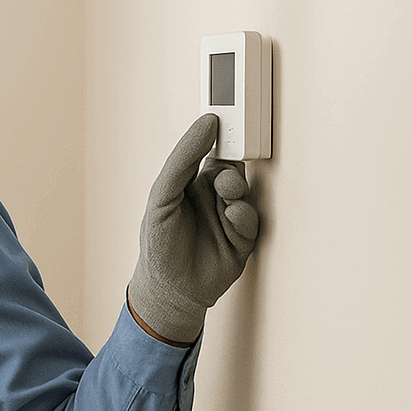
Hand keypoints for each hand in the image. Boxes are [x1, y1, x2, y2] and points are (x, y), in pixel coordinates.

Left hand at [127, 114, 258, 342]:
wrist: (169, 290)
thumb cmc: (159, 242)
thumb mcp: (163, 196)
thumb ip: (182, 159)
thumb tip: (206, 123)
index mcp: (191, 183)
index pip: (210, 153)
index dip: (218, 138)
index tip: (225, 120)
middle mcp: (212, 198)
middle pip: (232, 169)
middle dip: (231, 167)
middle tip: (224, 167)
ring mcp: (228, 218)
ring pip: (244, 192)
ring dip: (237, 189)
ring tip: (226, 194)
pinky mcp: (243, 240)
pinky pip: (252, 220)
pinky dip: (243, 216)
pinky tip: (231, 218)